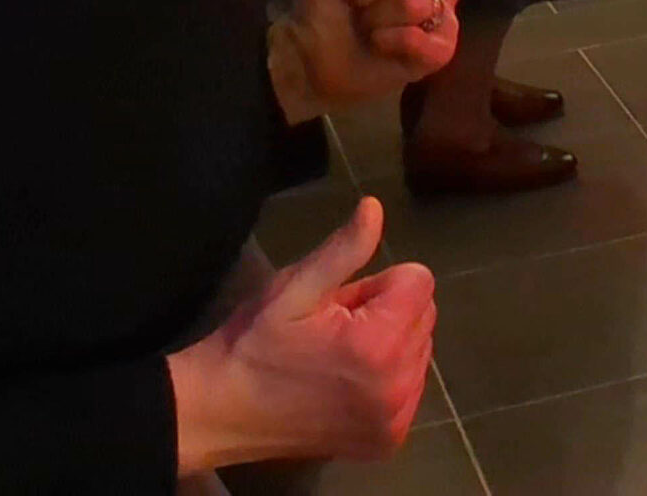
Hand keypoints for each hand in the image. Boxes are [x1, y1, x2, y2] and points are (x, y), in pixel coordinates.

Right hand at [169, 199, 435, 470]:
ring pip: (420, 350)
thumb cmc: (256, 343)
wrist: (222, 411)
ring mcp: (396, 418)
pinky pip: (411, 386)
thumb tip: (375, 206)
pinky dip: (387, 379)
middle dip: (386, 312)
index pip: (419, 281)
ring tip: (337, 357)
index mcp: (380, 343)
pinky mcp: (389, 438)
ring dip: (390, 345)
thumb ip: (344, 250)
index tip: (340, 304)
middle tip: (333, 329)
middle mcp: (399, 385)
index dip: (378, 284)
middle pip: (424, 315)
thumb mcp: (295, 288)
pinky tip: (346, 384)